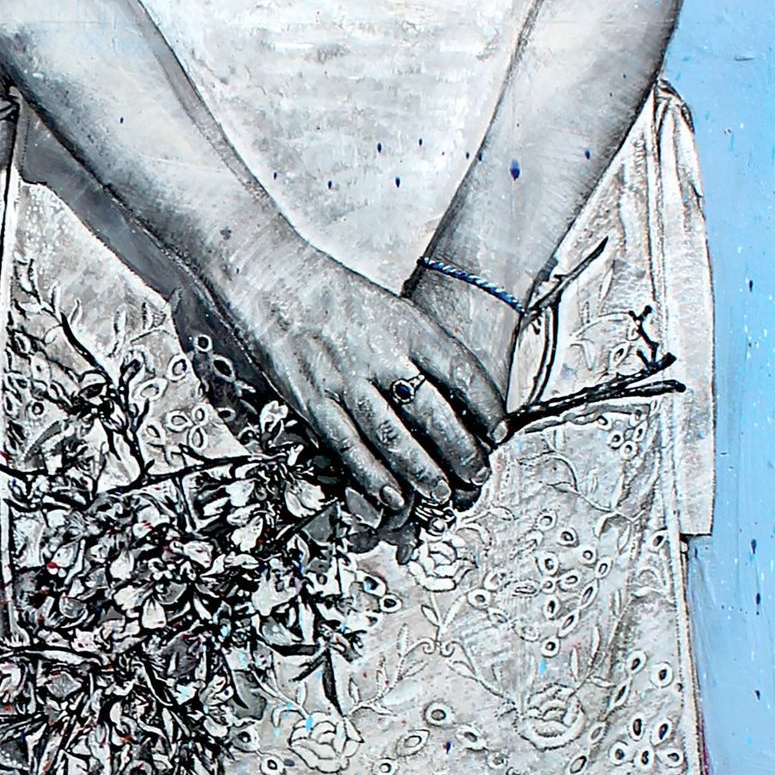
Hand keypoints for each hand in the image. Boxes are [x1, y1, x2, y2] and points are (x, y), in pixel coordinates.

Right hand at [222, 254, 508, 510]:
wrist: (275, 280)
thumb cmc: (332, 294)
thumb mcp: (389, 310)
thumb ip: (418, 349)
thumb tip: (448, 393)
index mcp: (408, 327)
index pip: (462, 372)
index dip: (486, 408)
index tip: (499, 432)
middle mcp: (382, 355)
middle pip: (435, 414)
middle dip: (461, 451)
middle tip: (475, 474)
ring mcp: (347, 381)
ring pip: (396, 438)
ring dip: (423, 472)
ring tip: (440, 493)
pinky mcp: (314, 401)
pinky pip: (350, 447)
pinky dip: (373, 476)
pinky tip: (390, 494)